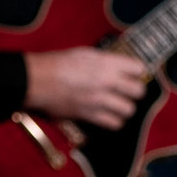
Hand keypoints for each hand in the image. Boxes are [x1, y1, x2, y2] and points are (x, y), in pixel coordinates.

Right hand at [24, 46, 148, 128]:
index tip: (132, 74)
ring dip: (124, 108)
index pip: (139, 69)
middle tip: (127, 90)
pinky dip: (113, 121)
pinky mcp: (90, 115)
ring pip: (129, 110)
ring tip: (117, 105)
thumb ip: (104, 61)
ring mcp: (100, 100)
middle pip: (138, 91)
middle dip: (134, 91)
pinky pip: (114, 123)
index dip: (137, 72)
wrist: (37, 80)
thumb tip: (117, 66)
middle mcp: (107, 82)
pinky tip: (108, 115)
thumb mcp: (84, 53)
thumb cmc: (56, 63)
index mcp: (106, 63)